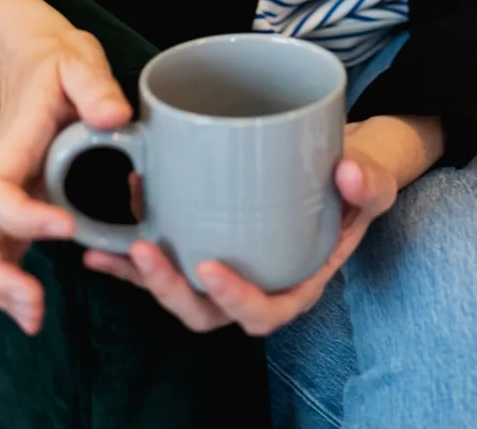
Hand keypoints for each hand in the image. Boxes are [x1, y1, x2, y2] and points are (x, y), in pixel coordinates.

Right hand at [0, 24, 132, 335]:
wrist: (35, 61)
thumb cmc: (58, 64)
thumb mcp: (79, 60)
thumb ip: (95, 86)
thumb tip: (114, 118)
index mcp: (13, 143)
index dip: (21, 214)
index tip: (65, 227)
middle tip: (33, 303)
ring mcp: (3, 192)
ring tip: (33, 317)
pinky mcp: (15, 203)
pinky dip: (6, 282)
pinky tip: (30, 307)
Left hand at [84, 122, 398, 334]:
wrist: (335, 164)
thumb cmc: (354, 181)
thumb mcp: (374, 179)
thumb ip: (369, 181)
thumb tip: (347, 172)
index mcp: (297, 283)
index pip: (264, 311)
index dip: (235, 299)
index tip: (210, 267)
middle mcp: (256, 286)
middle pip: (207, 312)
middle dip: (170, 289)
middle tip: (148, 250)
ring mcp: (225, 269)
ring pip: (178, 292)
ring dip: (141, 276)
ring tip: (115, 246)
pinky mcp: (201, 247)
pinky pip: (163, 265)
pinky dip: (129, 259)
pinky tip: (102, 244)